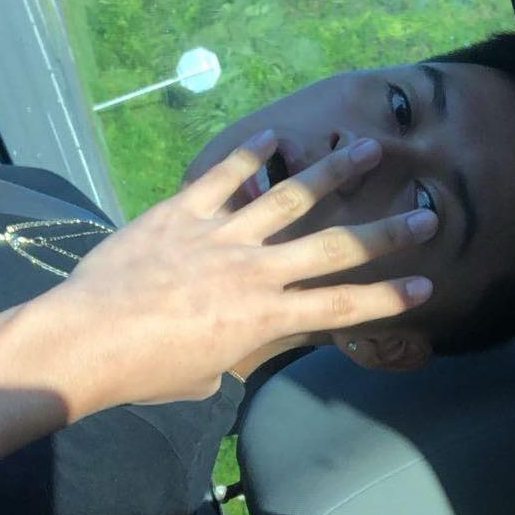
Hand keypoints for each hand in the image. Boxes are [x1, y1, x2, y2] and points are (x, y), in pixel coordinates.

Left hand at [47, 132, 435, 407]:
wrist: (88, 340)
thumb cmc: (143, 373)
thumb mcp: (201, 378)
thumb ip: (227, 356)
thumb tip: (223, 351)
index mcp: (263, 319)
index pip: (339, 307)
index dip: (385, 298)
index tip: (423, 285)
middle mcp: (254, 271)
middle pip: (333, 246)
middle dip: (386, 232)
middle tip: (426, 214)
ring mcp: (220, 236)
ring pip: (289, 197)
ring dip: (333, 172)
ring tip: (367, 148)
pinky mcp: (181, 212)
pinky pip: (221, 177)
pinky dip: (248, 155)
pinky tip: (272, 136)